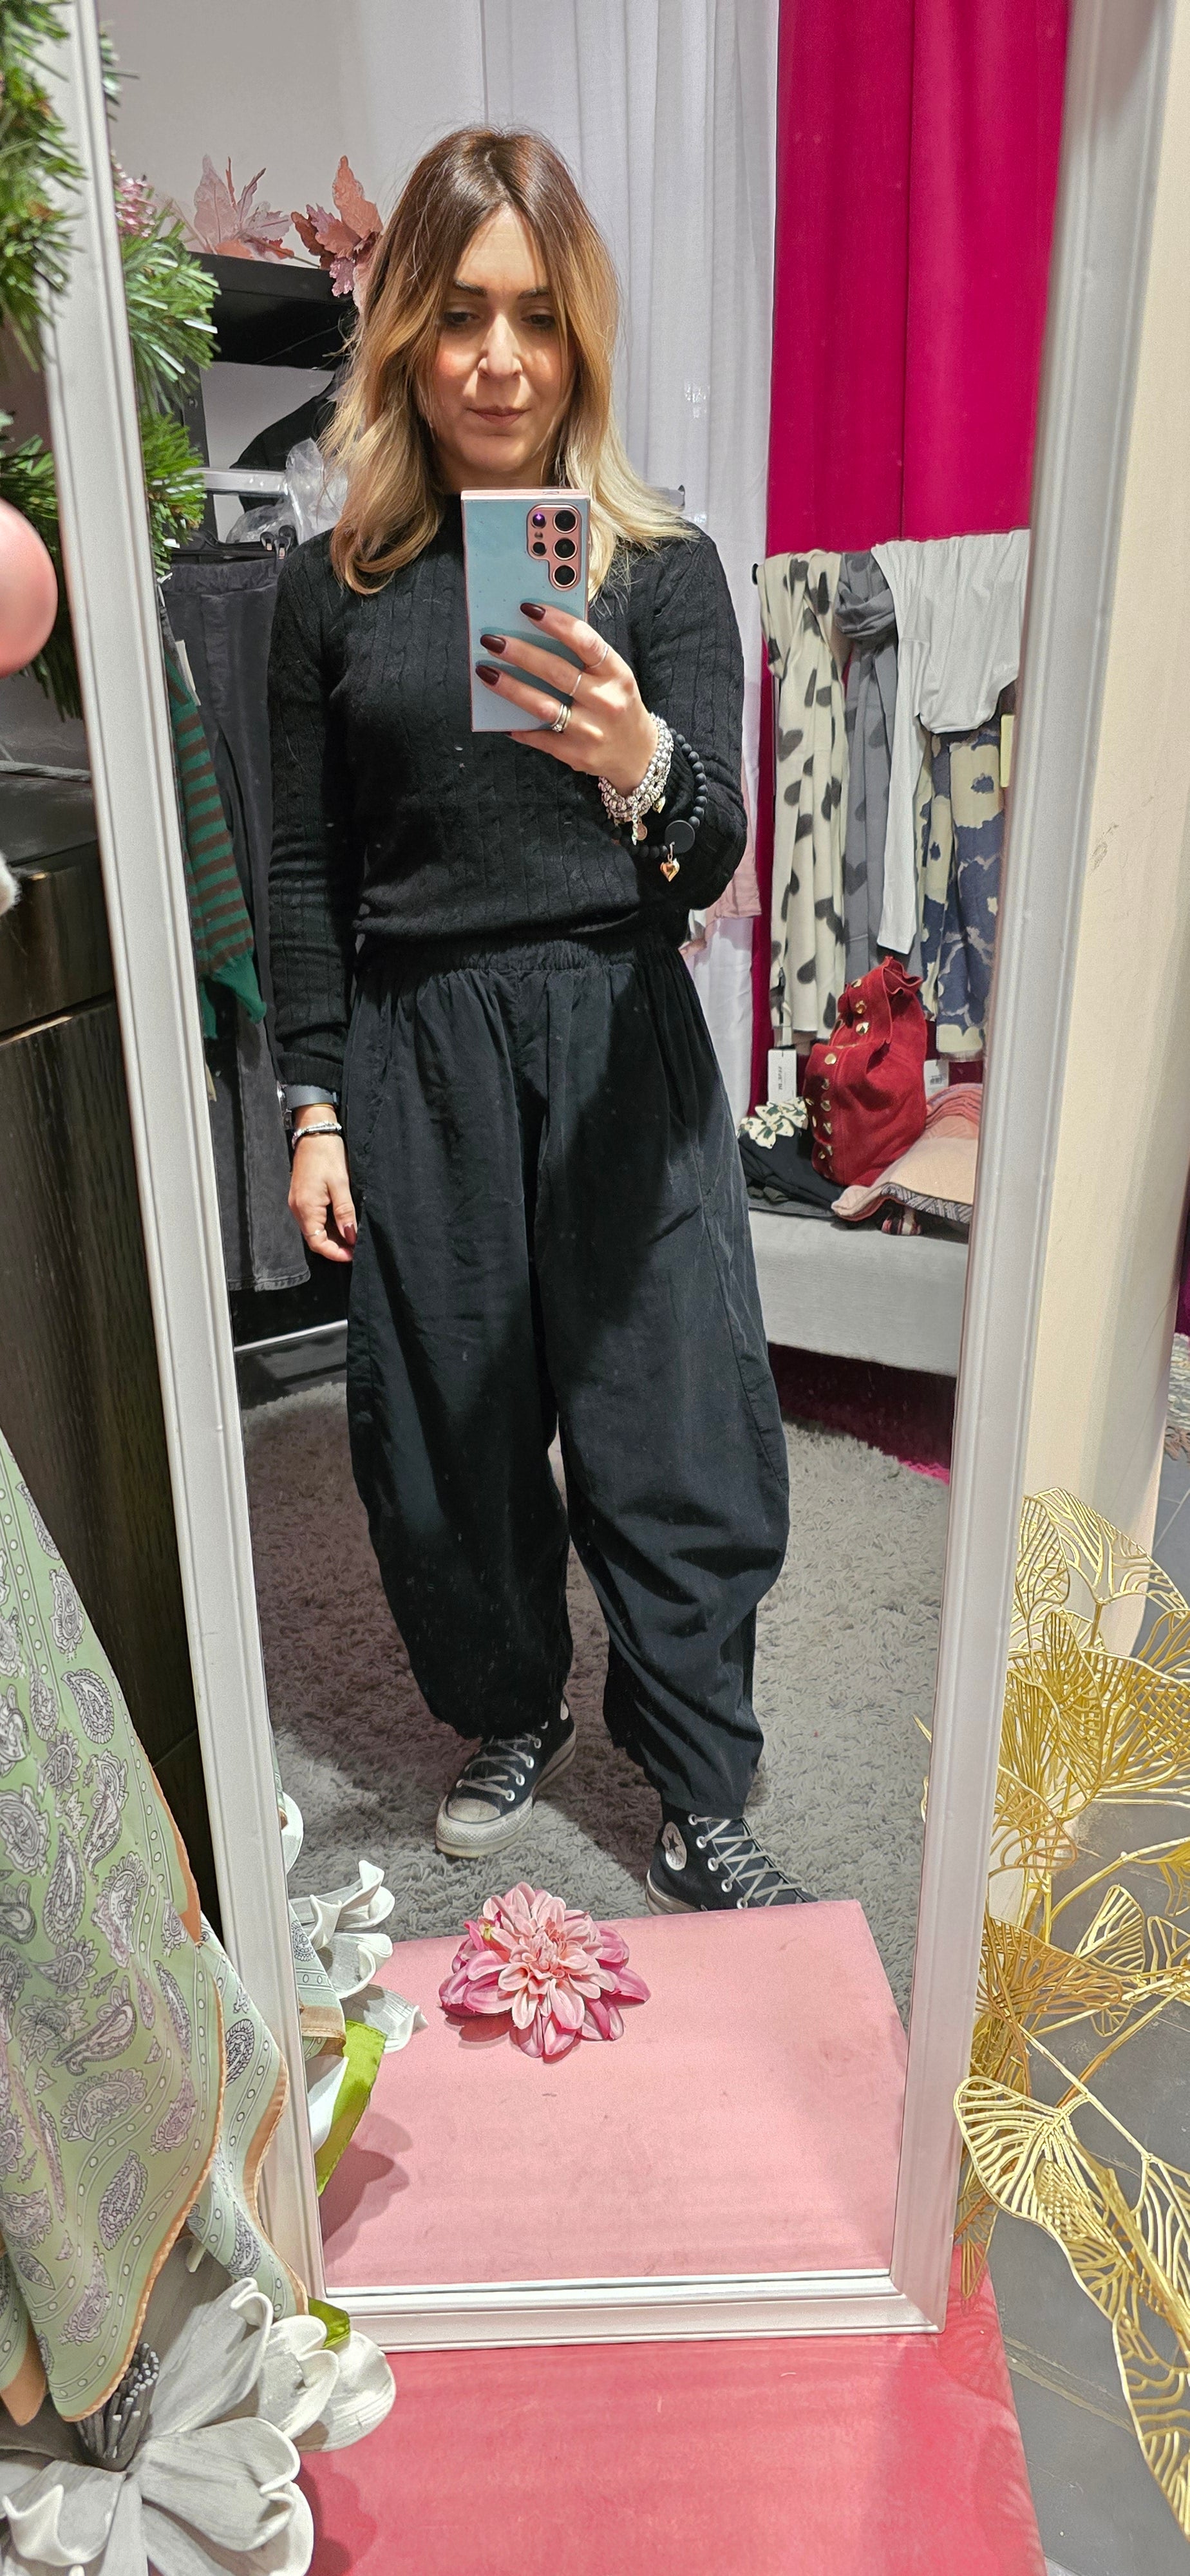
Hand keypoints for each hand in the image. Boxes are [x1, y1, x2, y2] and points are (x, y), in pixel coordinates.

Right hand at [288, 1126, 356, 1264]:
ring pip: (314, 1229)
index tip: (353, 1255)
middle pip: (314, 1239)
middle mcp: (298, 1208)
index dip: (335, 1253)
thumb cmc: (327, 1154)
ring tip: (351, 1237)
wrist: (315, 1132)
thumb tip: (351, 1237)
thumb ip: (345, 1213)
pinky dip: (326, 1225)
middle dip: (335, 1247)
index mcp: (306, 1208)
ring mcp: (298, 1203)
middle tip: (355, 1249)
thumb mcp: (341, 1184)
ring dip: (331, 1237)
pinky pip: (313, 1218)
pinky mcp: (301, 1197)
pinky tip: (341, 1223)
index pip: (317, 1243)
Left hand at [475, 604, 657, 793]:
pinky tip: (501, 717)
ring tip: (486, 673)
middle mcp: (606, 702)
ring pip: (543, 706)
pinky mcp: (576, 754)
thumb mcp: (614, 678)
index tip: (529, 609)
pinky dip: (518, 727)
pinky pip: (540, 737)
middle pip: (557, 672)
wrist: (637, 755)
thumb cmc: (618, 706)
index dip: (557, 623)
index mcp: (617, 674)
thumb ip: (586, 657)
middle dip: (521, 654)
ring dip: (511, 688)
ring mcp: (591, 731)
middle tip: (492, 641)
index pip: (586, 643)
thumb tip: (540, 631)